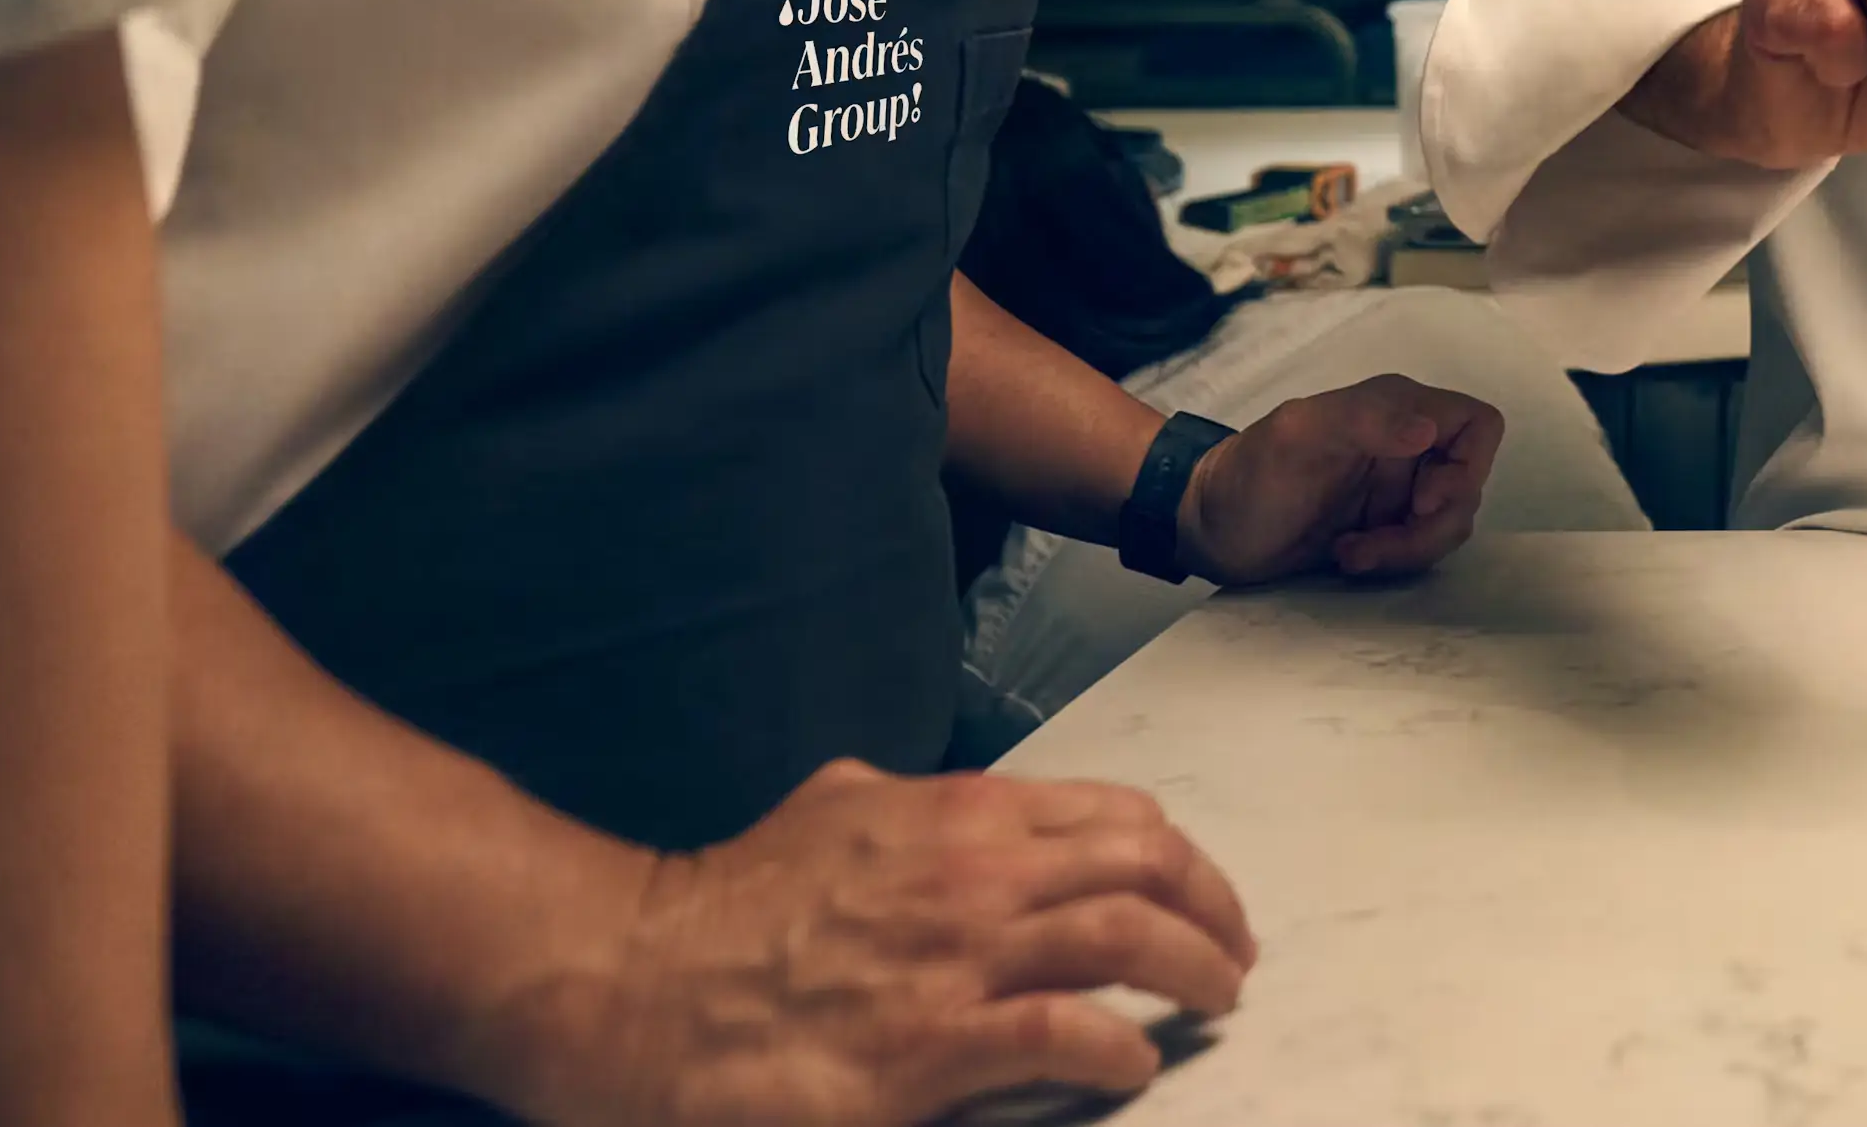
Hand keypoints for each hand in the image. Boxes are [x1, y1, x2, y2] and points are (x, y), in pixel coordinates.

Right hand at [484, 762, 1253, 1126]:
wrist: (633, 982)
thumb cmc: (725, 907)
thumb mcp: (829, 811)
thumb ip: (896, 805)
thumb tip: (919, 803)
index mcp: (960, 813)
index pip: (1118, 817)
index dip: (1179, 859)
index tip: (1203, 899)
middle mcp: (977, 871)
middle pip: (1147, 869)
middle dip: (1213, 911)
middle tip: (1233, 957)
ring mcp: (957, 956)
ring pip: (1127, 940)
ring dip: (1193, 971)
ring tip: (1214, 1004)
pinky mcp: (930, 1045)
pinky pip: (1066, 1032)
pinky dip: (1118, 1046)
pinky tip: (1131, 1062)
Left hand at [1180, 376, 1504, 588]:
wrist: (1206, 527)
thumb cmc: (1249, 473)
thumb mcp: (1299, 435)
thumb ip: (1365, 421)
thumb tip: (1429, 430)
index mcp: (1397, 411)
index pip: (1477, 426)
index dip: (1468, 468)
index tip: (1423, 501)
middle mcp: (1407, 448)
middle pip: (1466, 488)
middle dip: (1428, 528)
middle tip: (1372, 545)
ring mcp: (1396, 493)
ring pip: (1447, 525)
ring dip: (1406, 550)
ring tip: (1349, 555)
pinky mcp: (1383, 531)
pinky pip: (1420, 550)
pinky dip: (1392, 562)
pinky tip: (1346, 559)